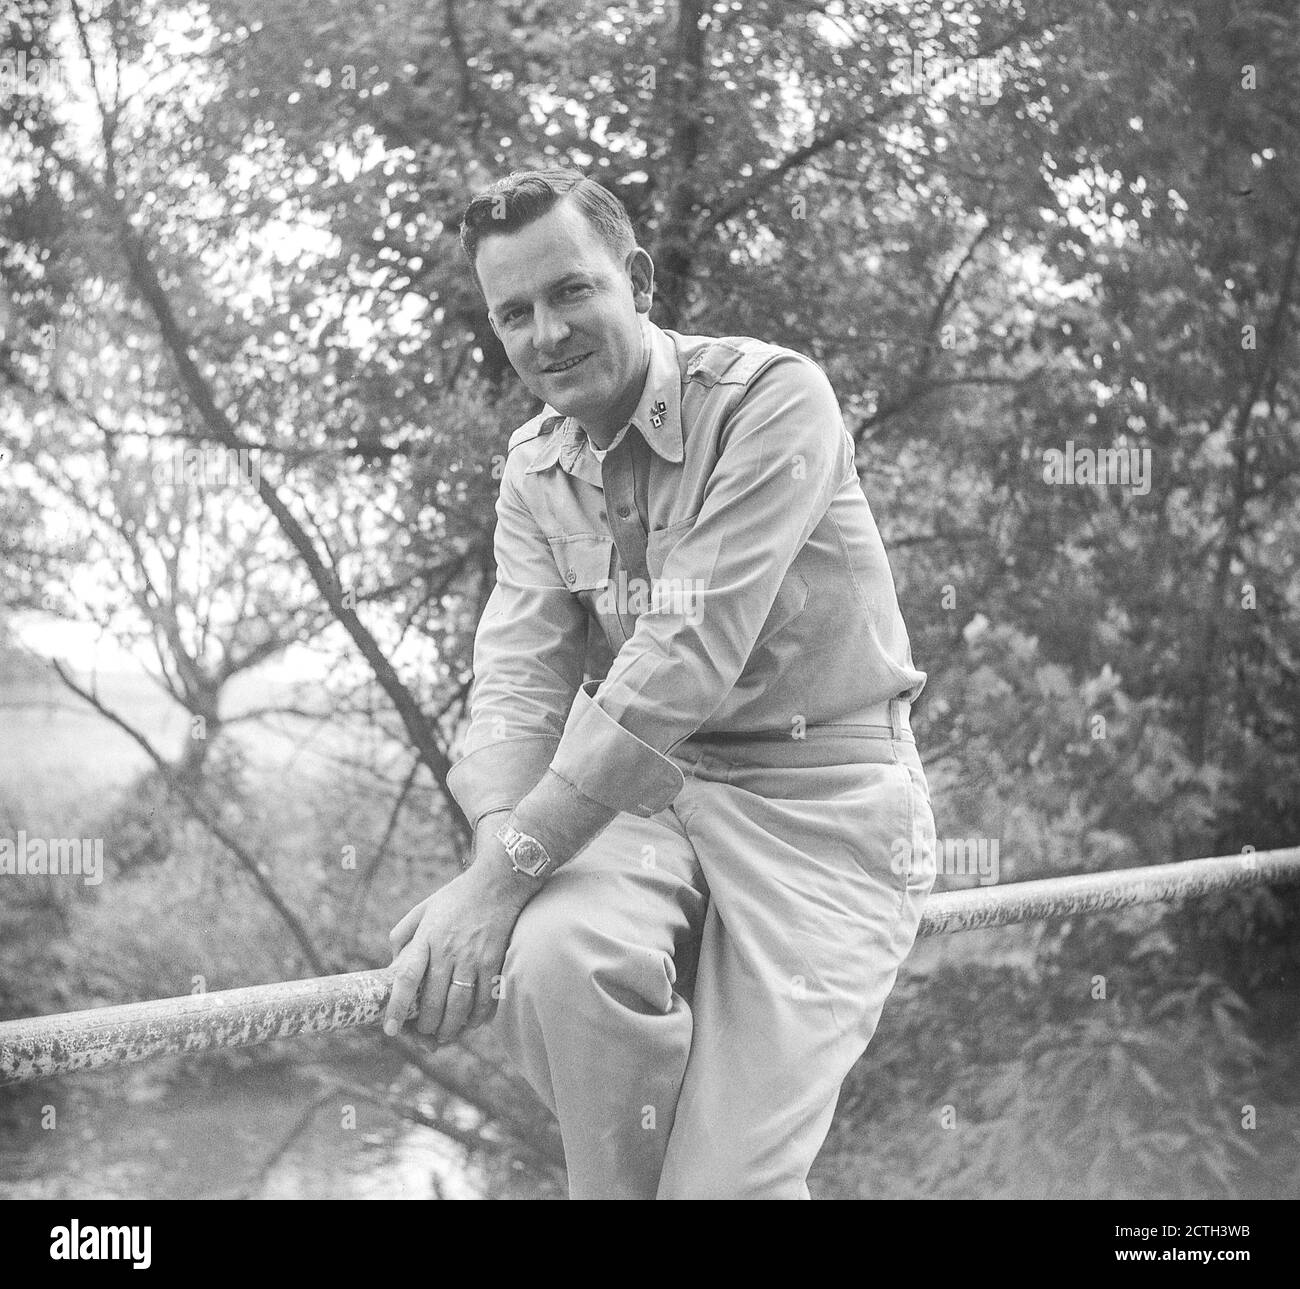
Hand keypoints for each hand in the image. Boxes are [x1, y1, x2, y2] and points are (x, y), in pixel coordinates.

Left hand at [383, 829, 533, 1043]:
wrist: (498, 882)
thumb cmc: (457, 897)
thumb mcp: (422, 909)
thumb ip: (403, 935)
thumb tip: (393, 966)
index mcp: (426, 937)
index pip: (407, 978)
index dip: (398, 1007)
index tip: (391, 1030)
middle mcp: (448, 949)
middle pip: (434, 1001)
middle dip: (427, 1026)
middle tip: (424, 1035)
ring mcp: (473, 956)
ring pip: (460, 1006)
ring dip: (451, 1028)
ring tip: (445, 1035)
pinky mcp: (494, 960)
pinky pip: (486, 999)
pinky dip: (478, 1017)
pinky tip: (472, 1022)